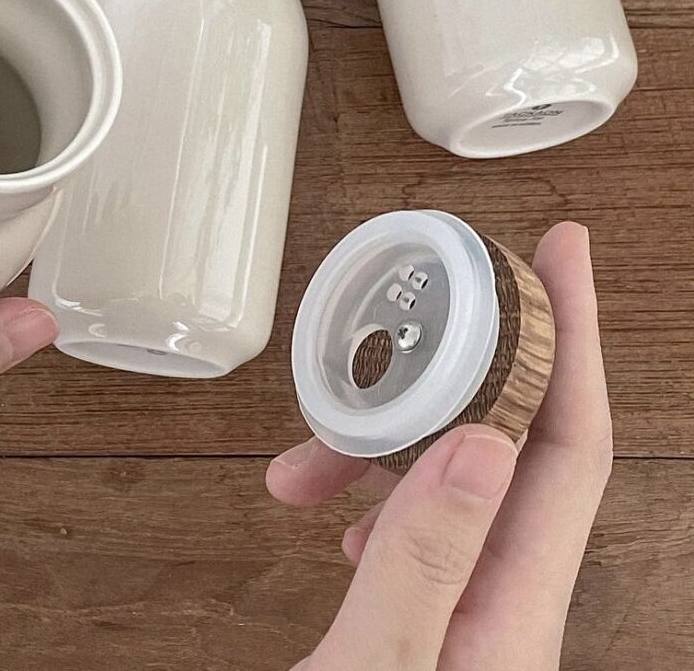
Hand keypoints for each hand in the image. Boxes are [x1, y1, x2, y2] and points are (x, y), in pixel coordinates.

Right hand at [268, 220, 611, 670]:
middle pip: (513, 449)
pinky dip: (373, 493)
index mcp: (512, 616)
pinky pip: (419, 527)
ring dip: (389, 442)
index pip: (571, 447)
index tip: (565, 255)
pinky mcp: (428, 626)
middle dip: (463, 372)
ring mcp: (468, 620)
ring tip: (306, 454)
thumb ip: (424, 566)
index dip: (575, 338)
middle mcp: (505, 611)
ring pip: (453, 485)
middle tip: (426, 308)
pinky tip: (333, 505)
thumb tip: (481, 442)